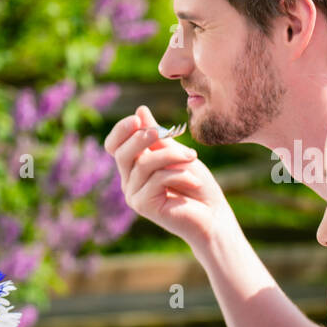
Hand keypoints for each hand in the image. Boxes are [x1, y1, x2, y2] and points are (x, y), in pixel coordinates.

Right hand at [104, 105, 234, 249]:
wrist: (212, 216)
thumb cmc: (197, 185)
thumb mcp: (178, 154)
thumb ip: (159, 137)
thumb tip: (140, 111)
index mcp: (134, 167)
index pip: (114, 146)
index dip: (121, 131)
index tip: (136, 119)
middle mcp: (129, 181)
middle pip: (122, 153)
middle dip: (142, 138)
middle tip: (166, 133)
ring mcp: (134, 195)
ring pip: (144, 164)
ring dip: (172, 156)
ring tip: (194, 157)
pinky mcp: (143, 206)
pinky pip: (156, 179)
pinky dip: (179, 175)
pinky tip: (194, 182)